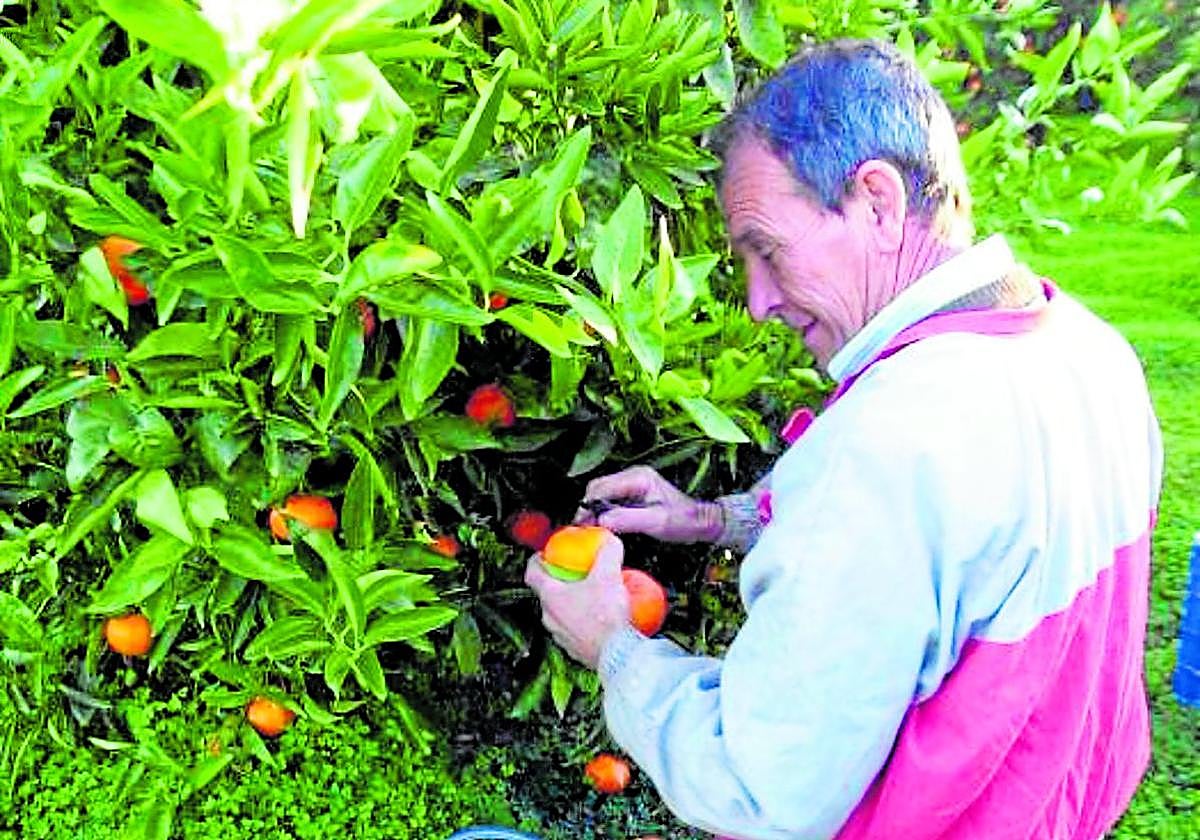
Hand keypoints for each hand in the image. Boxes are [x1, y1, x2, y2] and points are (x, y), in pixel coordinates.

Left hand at [525, 531, 629, 667]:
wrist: (617, 655)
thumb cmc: (606, 615)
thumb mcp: (609, 575)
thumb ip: (608, 552)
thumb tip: (610, 540)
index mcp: (550, 596)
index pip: (532, 572)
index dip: (537, 559)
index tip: (546, 553)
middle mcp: (549, 617)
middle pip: (548, 593)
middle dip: (561, 581)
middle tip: (577, 573)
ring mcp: (560, 636)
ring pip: (561, 613)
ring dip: (573, 603)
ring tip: (593, 596)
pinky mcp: (575, 650)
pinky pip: (575, 630)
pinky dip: (584, 622)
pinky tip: (602, 618)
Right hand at [575, 466, 723, 543]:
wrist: (700, 521)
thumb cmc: (683, 521)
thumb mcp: (657, 523)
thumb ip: (628, 520)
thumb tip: (601, 521)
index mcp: (638, 478)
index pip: (602, 487)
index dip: (588, 506)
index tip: (582, 525)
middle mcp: (633, 475)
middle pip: (597, 488)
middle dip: (588, 507)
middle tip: (585, 529)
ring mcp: (632, 482)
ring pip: (601, 493)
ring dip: (594, 510)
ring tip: (593, 529)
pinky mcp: (632, 492)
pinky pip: (610, 499)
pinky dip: (603, 511)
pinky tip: (604, 525)